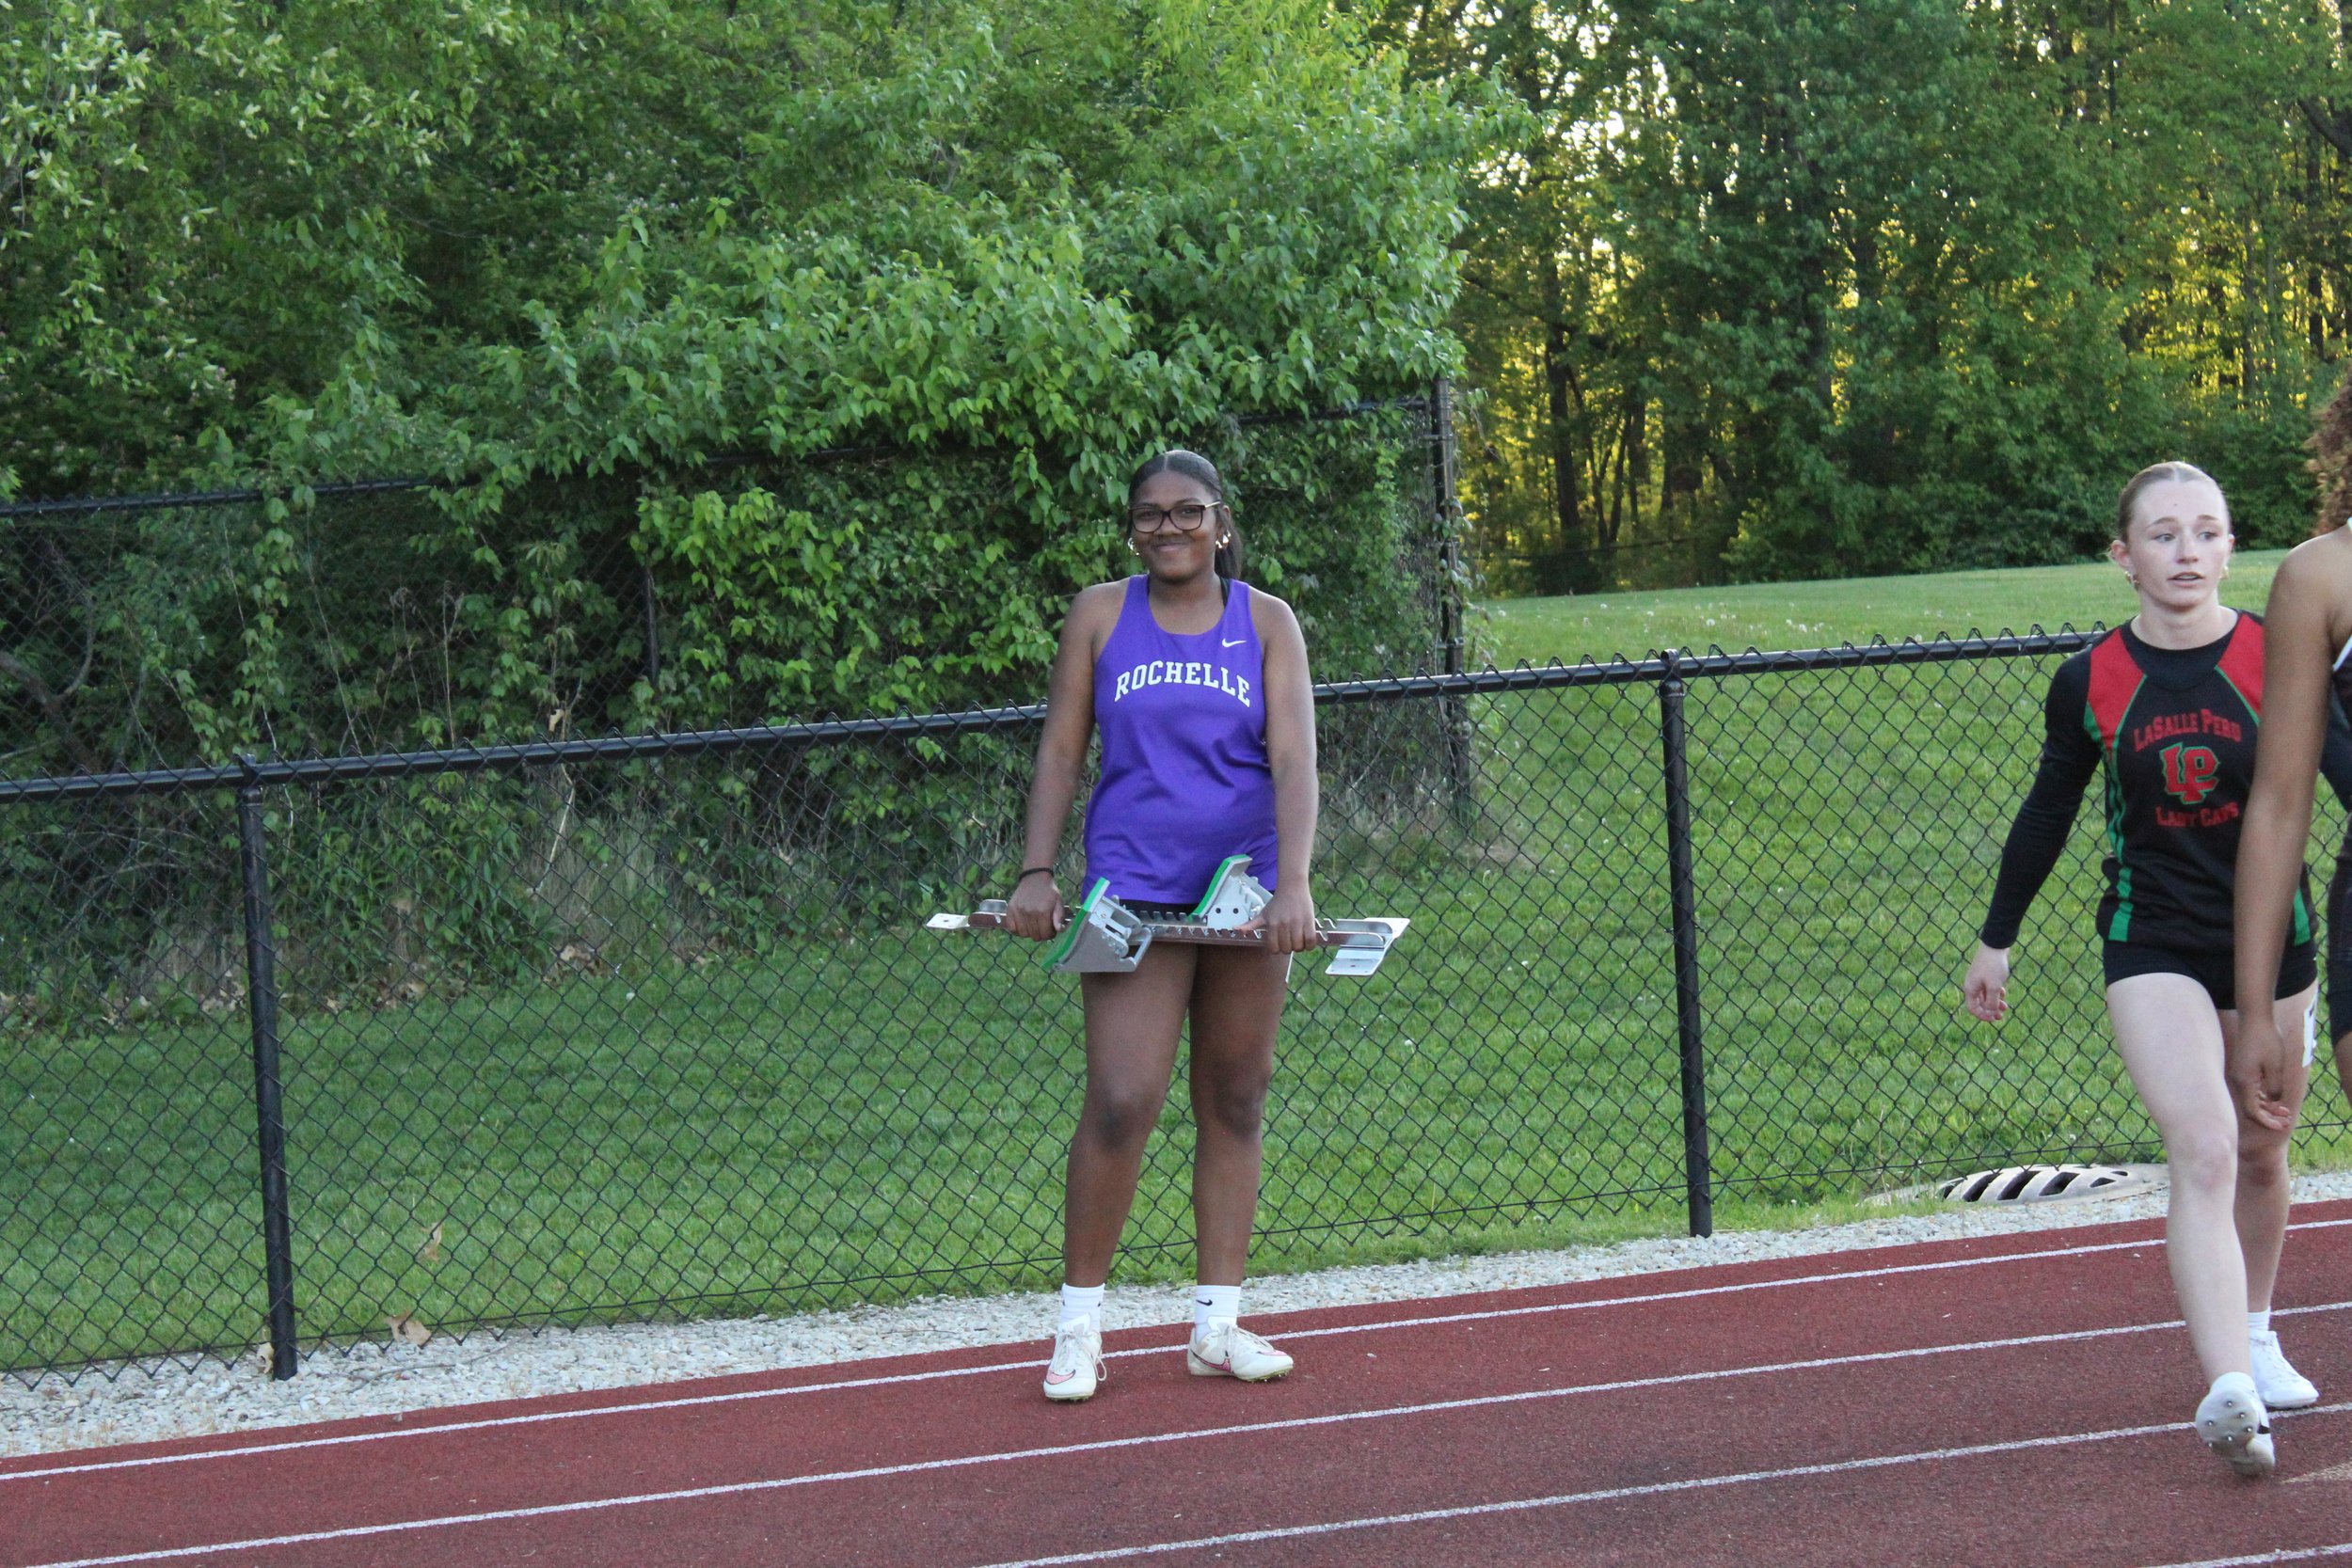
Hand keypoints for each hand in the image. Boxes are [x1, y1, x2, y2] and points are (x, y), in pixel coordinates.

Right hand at [1004, 872, 1065, 941]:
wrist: (1035, 877)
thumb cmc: (1049, 891)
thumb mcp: (1059, 902)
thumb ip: (1059, 917)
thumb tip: (1059, 930)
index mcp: (1043, 911)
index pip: (1045, 934)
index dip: (1049, 935)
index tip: (1050, 930)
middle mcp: (1030, 912)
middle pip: (1034, 936)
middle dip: (1040, 934)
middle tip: (1042, 927)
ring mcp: (1018, 911)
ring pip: (1023, 934)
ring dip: (1029, 933)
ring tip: (1033, 926)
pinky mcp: (1011, 909)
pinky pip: (1011, 928)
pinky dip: (1017, 930)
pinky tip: (1023, 925)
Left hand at [1248, 884, 1316, 954]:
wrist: (1292, 887)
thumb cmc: (1277, 903)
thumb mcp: (1263, 914)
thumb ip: (1250, 925)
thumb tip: (1236, 930)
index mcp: (1272, 924)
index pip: (1274, 948)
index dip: (1277, 948)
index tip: (1280, 944)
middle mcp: (1284, 925)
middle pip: (1287, 949)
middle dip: (1288, 948)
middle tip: (1290, 941)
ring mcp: (1297, 923)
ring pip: (1299, 946)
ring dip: (1299, 947)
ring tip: (1299, 940)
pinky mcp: (1309, 921)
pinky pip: (1311, 940)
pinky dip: (1310, 944)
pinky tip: (1307, 939)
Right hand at [1963, 944, 2010, 1022]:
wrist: (1995, 946)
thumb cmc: (1993, 967)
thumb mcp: (1994, 987)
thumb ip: (1992, 1001)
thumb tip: (1990, 1012)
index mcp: (1971, 989)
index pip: (1973, 1008)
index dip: (1983, 1016)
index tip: (1994, 1018)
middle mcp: (1972, 985)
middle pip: (1979, 1003)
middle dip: (1990, 1011)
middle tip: (2002, 1016)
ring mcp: (1978, 980)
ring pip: (1985, 996)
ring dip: (1995, 1003)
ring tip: (2006, 1006)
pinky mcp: (1985, 975)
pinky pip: (1989, 989)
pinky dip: (1996, 993)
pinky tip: (2003, 993)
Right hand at [2229, 1016, 2296, 1133]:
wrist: (2254, 1020)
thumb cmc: (2266, 1040)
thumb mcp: (2276, 1065)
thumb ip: (2275, 1087)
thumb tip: (2273, 1101)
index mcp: (2244, 1081)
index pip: (2252, 1111)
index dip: (2266, 1121)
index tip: (2281, 1126)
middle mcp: (2237, 1080)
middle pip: (2250, 1108)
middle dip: (2268, 1117)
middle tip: (2287, 1121)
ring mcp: (2238, 1075)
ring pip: (2250, 1100)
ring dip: (2266, 1108)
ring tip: (2285, 1111)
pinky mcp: (2241, 1070)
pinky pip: (2249, 1091)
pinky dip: (2261, 1098)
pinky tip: (2273, 1100)